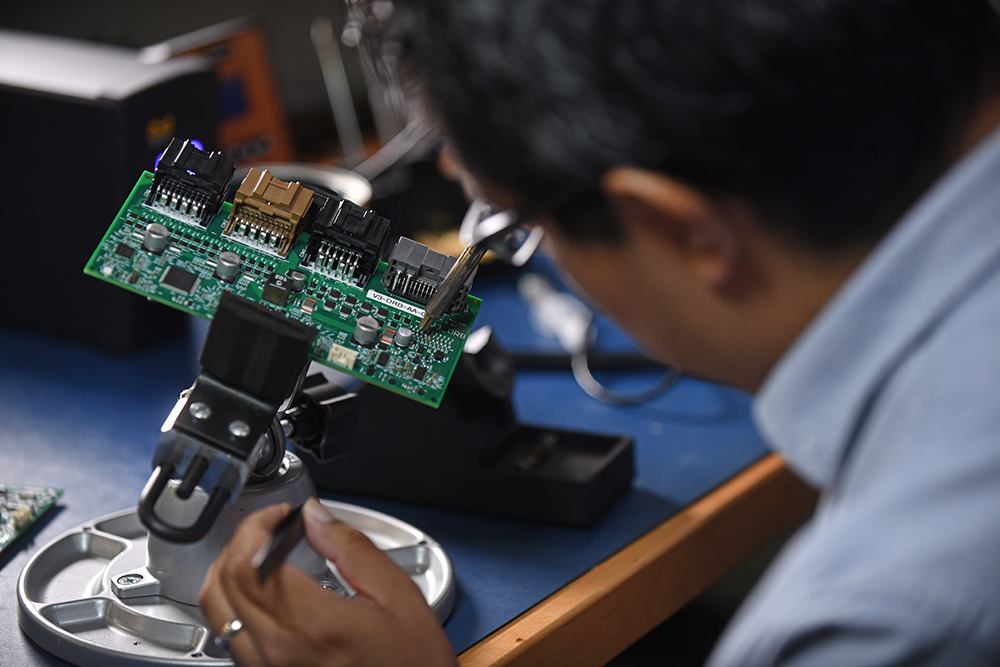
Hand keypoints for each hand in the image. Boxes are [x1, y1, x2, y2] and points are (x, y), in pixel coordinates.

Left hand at [198, 499, 456, 666]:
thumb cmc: (412, 665)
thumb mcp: (398, 596)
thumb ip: (352, 548)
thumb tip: (316, 517)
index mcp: (311, 625)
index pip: (248, 563)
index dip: (255, 527)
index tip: (278, 516)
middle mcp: (277, 653)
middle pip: (223, 584)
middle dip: (240, 543)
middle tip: (270, 529)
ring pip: (217, 611)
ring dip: (231, 573)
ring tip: (262, 555)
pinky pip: (230, 637)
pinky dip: (237, 604)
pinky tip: (266, 593)